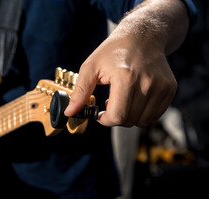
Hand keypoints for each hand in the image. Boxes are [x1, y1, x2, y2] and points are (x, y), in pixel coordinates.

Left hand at [63, 0, 189, 127]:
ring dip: (129, 117)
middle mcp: (147, 83)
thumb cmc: (113, 51)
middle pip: (129, 120)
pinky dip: (142, 114)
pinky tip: (134, 100)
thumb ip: (80, 92)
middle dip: (115, 118)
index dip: (105, 120)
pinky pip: (155, 115)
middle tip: (110, 103)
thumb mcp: (91, 67)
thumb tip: (70, 112)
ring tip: (122, 100)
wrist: (142, 36)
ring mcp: (161, 86)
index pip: (117, 116)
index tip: (100, 114)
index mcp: (126, 77)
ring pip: (142, 121)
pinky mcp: (170, 88)